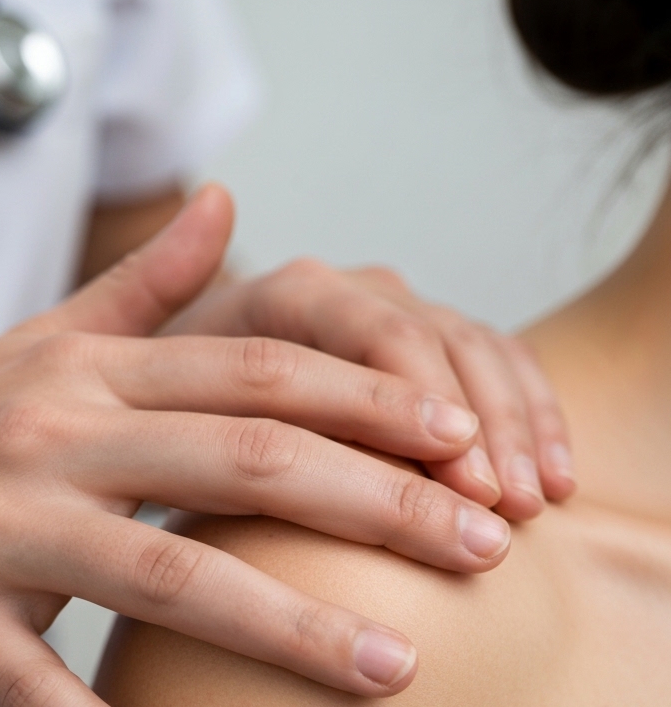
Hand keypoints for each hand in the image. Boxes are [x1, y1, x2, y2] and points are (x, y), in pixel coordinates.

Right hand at [0, 186, 510, 706]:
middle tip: (480, 550)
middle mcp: (44, 440)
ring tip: (393, 671)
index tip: (462, 438)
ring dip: (285, 629)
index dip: (362, 400)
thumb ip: (141, 284)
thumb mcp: (38, 347)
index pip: (247, 371)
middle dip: (372, 504)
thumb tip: (227, 203)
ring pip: (161, 576)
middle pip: (234, 462)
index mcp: (81, 374)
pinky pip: (35, 691)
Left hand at [167, 259, 575, 519]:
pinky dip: (531, 424)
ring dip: (516, 430)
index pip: (371, 329)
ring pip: (478, 356)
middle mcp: (350, 295)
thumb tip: (218, 197)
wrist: (186, 421)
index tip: (461, 479)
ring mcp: (397, 322)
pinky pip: (498, 373)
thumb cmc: (165, 412)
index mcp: (285, 293)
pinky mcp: (427, 358)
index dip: (422, 401)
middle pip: (435, 341)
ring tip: (534, 505)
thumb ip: (168, 298)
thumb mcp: (152, 369)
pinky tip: (554, 482)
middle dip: (481, 426)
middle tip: (505, 508)